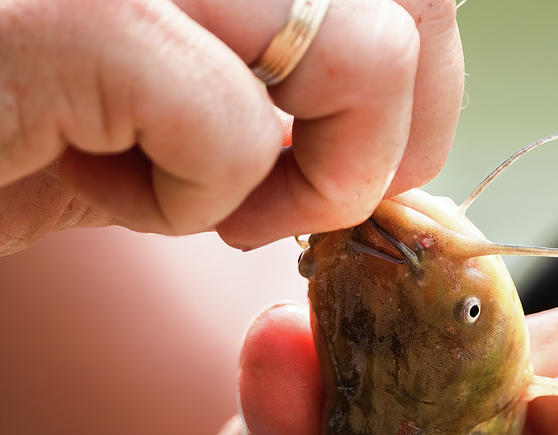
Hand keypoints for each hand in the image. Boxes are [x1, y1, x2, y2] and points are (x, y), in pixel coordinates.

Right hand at [0, 0, 462, 253]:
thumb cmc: (26, 120)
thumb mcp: (183, 85)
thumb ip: (296, 74)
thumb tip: (401, 101)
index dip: (426, 82)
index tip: (355, 156)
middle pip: (416, 2)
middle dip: (387, 141)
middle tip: (295, 194)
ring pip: (360, 54)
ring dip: (308, 178)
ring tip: (206, 198)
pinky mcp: (72, 9)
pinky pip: (233, 130)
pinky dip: (194, 200)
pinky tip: (115, 192)